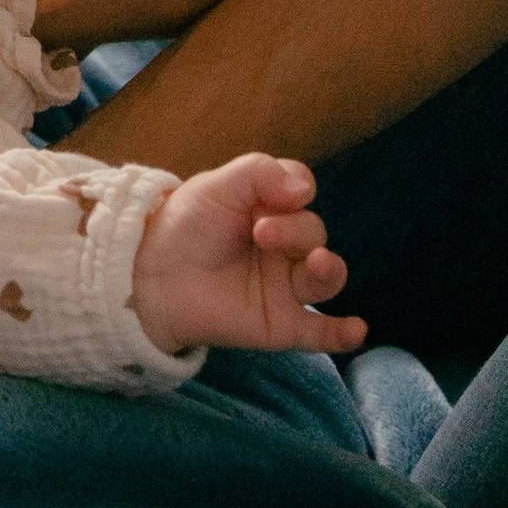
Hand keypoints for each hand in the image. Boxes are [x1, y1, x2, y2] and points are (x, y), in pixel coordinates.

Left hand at [130, 153, 364, 358]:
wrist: (150, 275)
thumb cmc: (185, 226)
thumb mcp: (216, 187)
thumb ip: (258, 174)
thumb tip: (304, 190)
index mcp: (271, 208)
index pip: (302, 190)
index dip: (294, 188)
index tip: (269, 196)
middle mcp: (285, 246)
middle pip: (314, 232)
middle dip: (294, 229)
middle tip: (259, 231)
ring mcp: (286, 286)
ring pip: (326, 277)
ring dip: (328, 270)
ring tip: (317, 263)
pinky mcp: (280, 323)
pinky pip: (320, 332)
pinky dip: (342, 334)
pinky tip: (356, 330)